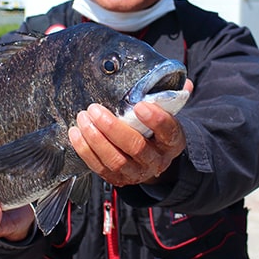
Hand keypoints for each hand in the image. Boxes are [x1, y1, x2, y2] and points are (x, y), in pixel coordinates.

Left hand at [69, 79, 192, 186]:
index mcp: (172, 142)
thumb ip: (173, 97)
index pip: (169, 131)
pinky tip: (76, 133)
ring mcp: (136, 172)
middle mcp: (156, 160)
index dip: (156, 120)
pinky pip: (100, 168)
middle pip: (136, 147)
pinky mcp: (118, 178)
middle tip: (95, 109)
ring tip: (83, 118)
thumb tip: (182, 80)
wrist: (154, 158)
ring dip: (95, 139)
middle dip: (113, 128)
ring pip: (115, 160)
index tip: (140, 105)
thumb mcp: (168, 114)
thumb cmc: (157, 130)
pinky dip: (85, 150)